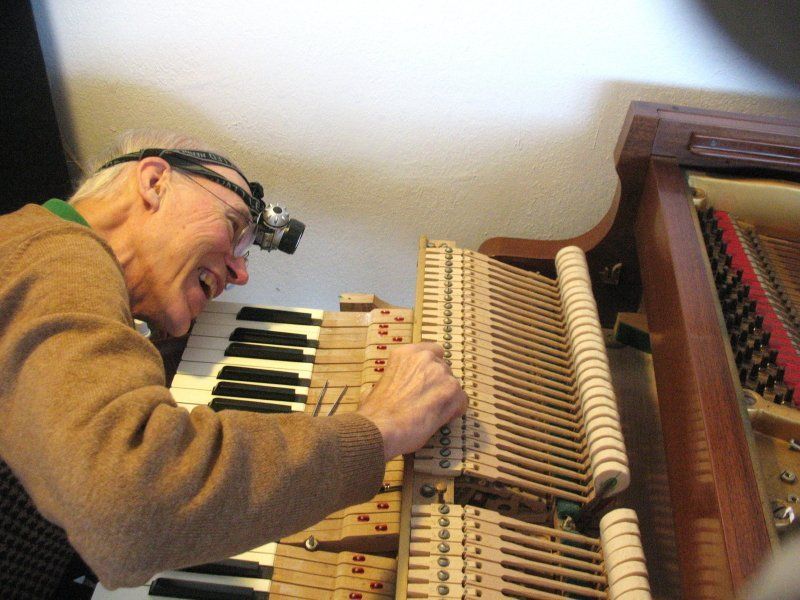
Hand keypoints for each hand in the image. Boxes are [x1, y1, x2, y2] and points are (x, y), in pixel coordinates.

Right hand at [357, 342, 467, 459]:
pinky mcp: (452, 390)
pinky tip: (439, 420)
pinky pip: (462, 401)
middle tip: (427, 402)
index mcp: (406, 353)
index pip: (433, 350)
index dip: (432, 368)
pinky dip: (454, 411)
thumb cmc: (375, 411)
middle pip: (444, 369)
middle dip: (438, 385)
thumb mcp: (378, 384)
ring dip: (446, 398)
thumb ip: (393, 379)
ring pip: (453, 385)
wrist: (380, 428)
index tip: (427, 380)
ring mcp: (441, 372)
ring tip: (431, 414)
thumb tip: (387, 389)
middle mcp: (425, 357)